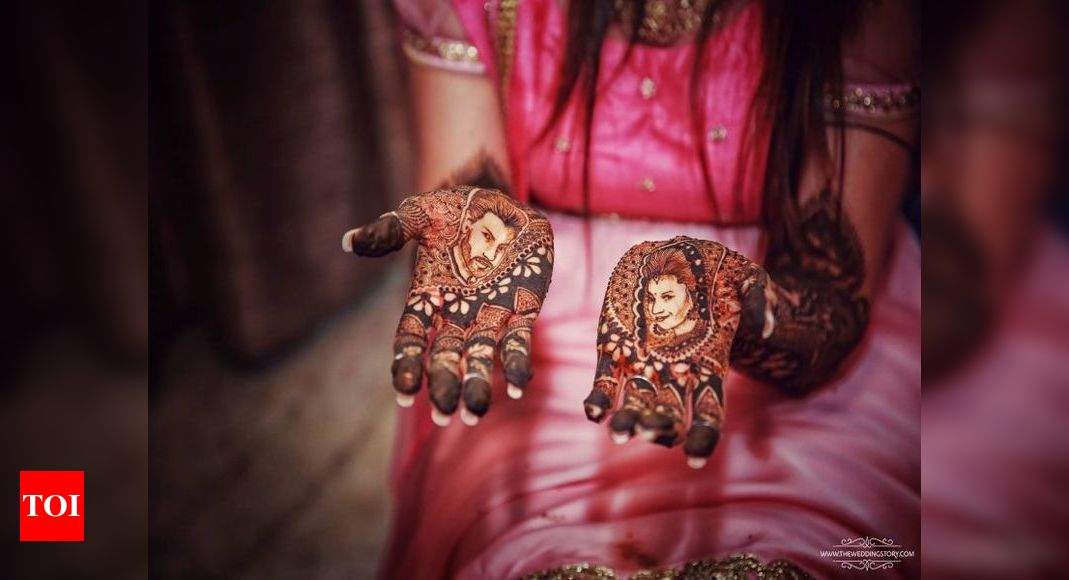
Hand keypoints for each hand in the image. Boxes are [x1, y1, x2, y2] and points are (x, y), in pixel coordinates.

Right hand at [342, 186, 553, 425]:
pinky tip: (519, 387)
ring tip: (475, 413)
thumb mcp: (421, 213)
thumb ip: (391, 229)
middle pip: (445, 357)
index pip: (410, 337)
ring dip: (477, 385)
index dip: (407, 364)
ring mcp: (489, 314)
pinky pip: (519, 343)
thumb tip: (349, 242)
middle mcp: (455, 314)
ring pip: (481, 358)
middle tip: (444, 414)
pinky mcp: (522, 309)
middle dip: (444, 384)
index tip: (405, 390)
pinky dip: (518, 365)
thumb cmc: (455, 210)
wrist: (502, 201)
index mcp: (426, 297)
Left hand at [582, 236, 766, 467]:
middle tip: (652, 433)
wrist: (678, 254)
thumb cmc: (720, 273)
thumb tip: (764, 327)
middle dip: (661, 427)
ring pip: (635, 404)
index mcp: (709, 364)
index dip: (704, 436)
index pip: (709, 410)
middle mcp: (674, 373)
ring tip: (620, 432)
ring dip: (628, 420)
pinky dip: (599, 400)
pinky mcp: (615, 349)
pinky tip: (595, 412)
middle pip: (669, 413)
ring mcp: (643, 364)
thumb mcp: (748, 278)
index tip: (696, 456)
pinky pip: (604, 382)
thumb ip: (759, 301)